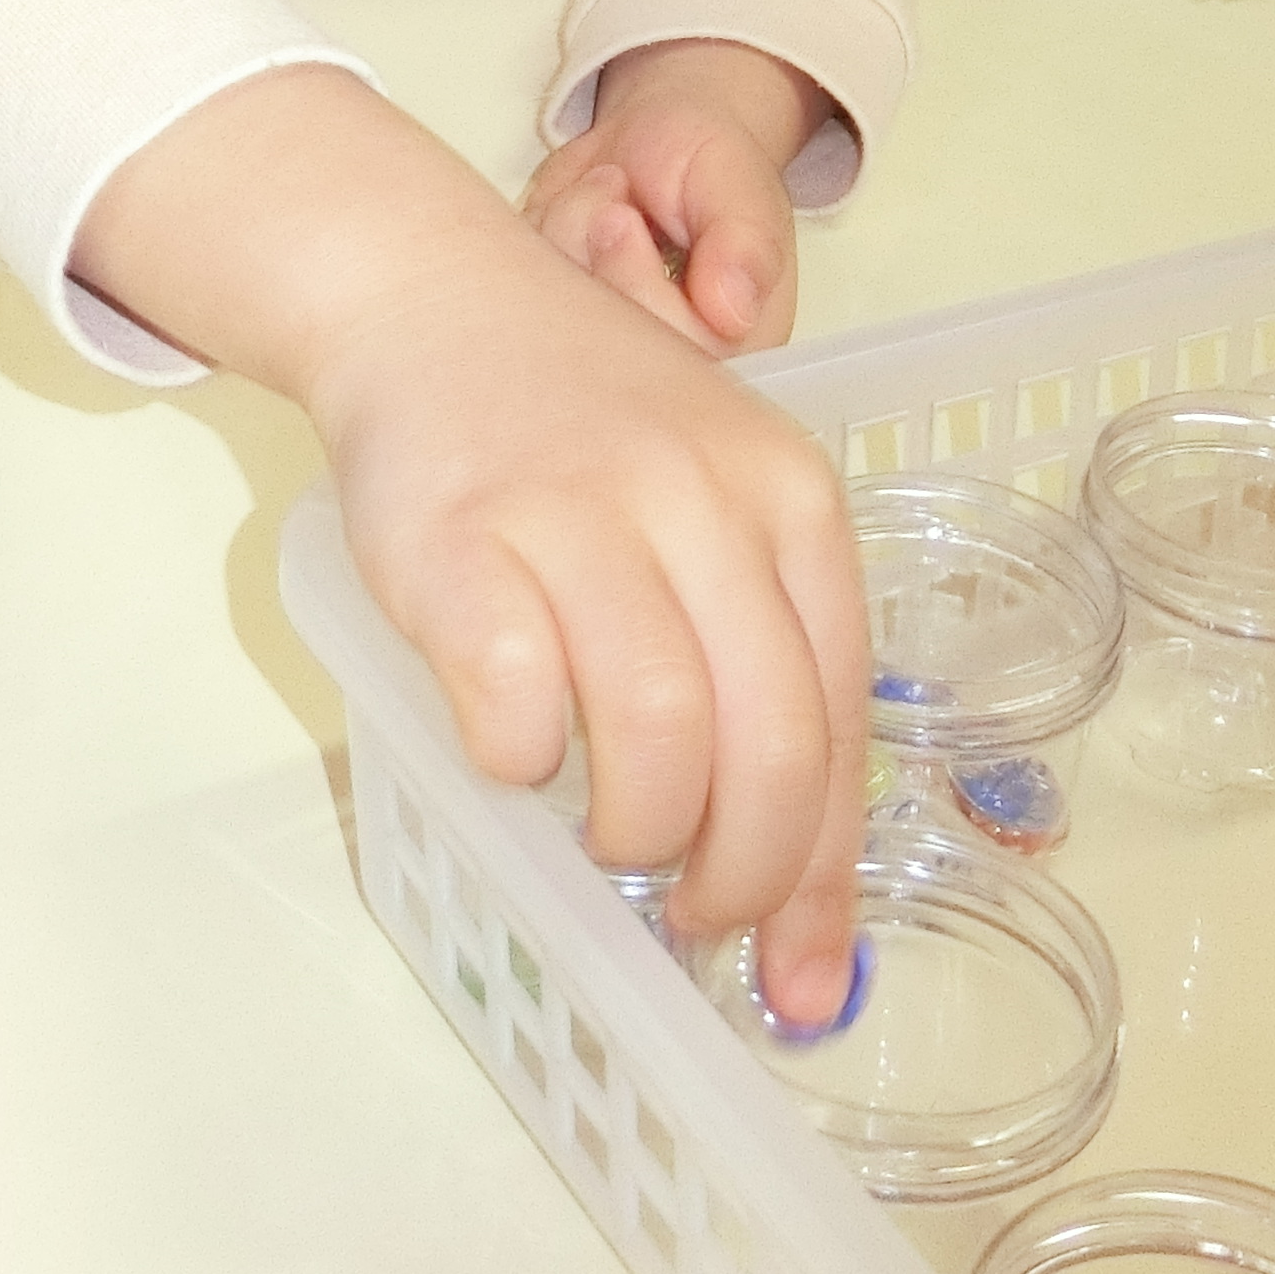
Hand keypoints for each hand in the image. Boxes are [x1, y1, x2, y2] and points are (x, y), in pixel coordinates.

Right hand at [73, 66, 867, 1018]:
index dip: (825, 868)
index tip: (802, 973)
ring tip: (608, 832)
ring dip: (635, 829)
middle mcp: (703, 501)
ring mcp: (582, 515)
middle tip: (695, 914)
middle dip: (741, 876)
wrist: (433, 300)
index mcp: (788, 499)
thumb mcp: (713, 496)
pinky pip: (516, 707)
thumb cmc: (581, 427)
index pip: (841, 717)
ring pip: (657, 739)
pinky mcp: (464, 541)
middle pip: (768, 744)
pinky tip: (516, 747)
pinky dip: (521, 761)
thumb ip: (760, 639)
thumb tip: (792, 862)